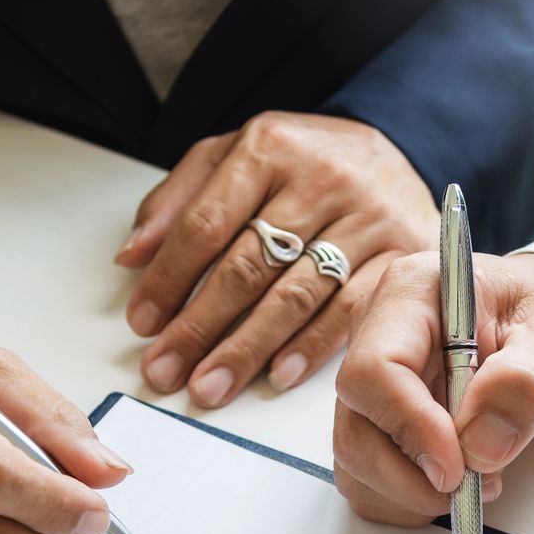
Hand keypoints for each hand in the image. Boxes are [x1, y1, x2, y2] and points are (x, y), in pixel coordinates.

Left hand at [116, 112, 435, 407]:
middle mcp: (320, 179)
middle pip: (247, 265)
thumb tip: (132, 255)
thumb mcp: (235, 155)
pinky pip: (350, 308)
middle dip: (199, 327)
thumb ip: (180, 200)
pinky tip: (278, 373)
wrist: (398, 148)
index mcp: (269, 147)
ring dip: (247, 349)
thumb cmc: (304, 161)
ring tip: (212, 385)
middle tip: (166, 370)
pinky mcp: (401, 252)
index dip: (169, 279)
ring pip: (295, 294)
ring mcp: (366, 217)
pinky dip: (311, 346)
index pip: (206, 223)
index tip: (143, 323)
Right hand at [332, 252, 533, 525]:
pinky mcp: (376, 419)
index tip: (457, 467)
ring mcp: (372, 381)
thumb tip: (480, 443)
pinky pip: (368, 479)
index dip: (411, 427)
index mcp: (412, 292)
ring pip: (356, 459)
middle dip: (411, 475)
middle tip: (474, 486)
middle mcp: (377, 333)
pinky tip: (453, 482)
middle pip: (356, 424)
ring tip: (476, 480)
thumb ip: (526, 384)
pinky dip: (408, 499)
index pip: (375, 370)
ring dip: (412, 492)